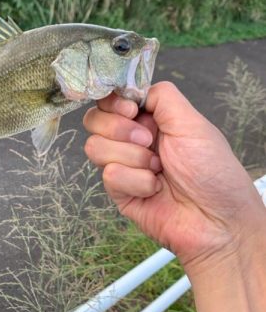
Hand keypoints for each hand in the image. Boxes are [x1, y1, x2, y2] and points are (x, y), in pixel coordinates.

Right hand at [83, 81, 265, 274]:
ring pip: (95, 147)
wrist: (217, 221)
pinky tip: (155, 189)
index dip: (113, 102)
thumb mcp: (192, 122)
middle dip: (119, 129)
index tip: (130, 109)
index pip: (111, 100)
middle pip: (94, 120)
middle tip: (150, 141)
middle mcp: (133, 140)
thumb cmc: (213, 172)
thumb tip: (132, 90)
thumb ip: (161, 97)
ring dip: (131, 157)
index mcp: (151, 120)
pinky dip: (136, 181)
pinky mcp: (119, 192)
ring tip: (158, 169)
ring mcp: (124, 166)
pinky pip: (109, 175)